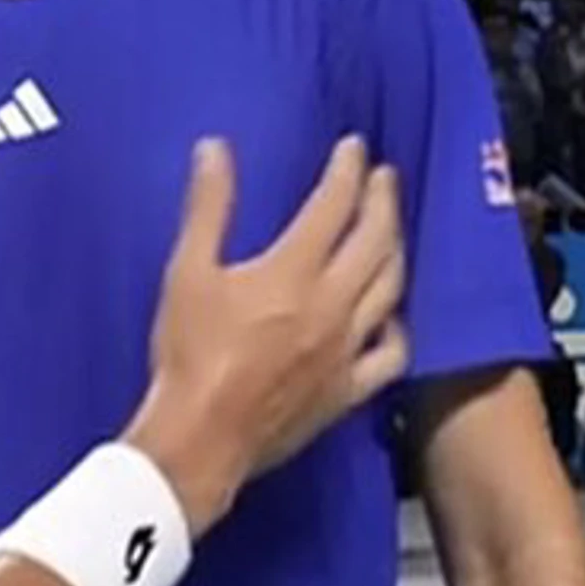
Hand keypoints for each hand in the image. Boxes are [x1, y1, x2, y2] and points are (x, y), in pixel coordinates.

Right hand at [123, 136, 407, 530]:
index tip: (353, 148)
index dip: (347, 170)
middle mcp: (333, 304)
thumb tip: (215, 149)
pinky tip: (391, 314)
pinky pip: (391, 354)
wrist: (201, 438)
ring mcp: (347, 348)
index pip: (334, 205)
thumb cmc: (189, 354)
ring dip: (396, 250)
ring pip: (390, 289)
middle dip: (383, 201)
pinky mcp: (349, 389)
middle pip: (375, 240)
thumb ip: (208, 208)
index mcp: (293, 270)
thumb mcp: (187, 272)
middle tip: (384, 178)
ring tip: (391, 230)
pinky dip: (397, 328)